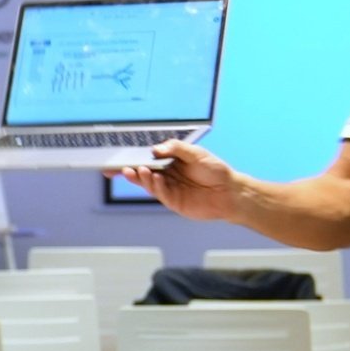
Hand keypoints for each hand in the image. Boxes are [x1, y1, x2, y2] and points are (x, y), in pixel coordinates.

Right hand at [112, 141, 238, 218]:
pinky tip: (156, 179)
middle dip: (130, 171)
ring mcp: (169, 190)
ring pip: (149, 184)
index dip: (133, 159)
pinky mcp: (174, 202)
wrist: (230, 191)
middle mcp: (167, 176)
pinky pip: (161, 194)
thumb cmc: (215, 170)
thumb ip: (176, 148)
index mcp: (170, 163)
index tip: (118, 158)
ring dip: (142, 178)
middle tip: (120, 168)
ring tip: (138, 170)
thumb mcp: (196, 153)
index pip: (147, 160)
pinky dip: (156, 186)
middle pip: (143, 174)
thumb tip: (156, 149)